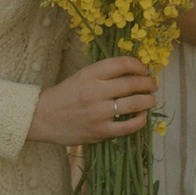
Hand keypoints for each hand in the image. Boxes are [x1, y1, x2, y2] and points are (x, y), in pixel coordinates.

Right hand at [27, 57, 157, 147]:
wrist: (41, 118)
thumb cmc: (64, 96)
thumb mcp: (81, 76)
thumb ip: (103, 74)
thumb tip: (133, 72)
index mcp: (90, 74)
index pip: (122, 64)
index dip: (139, 65)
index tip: (144, 70)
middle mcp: (95, 91)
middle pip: (132, 83)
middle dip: (148, 83)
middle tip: (153, 85)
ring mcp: (98, 112)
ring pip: (135, 103)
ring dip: (149, 101)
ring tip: (152, 100)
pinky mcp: (99, 131)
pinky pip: (128, 126)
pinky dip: (140, 121)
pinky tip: (142, 117)